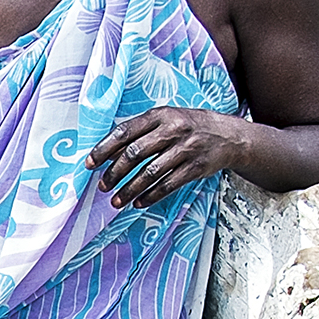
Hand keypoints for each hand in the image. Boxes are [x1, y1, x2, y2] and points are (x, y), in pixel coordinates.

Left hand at [90, 107, 238, 209]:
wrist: (229, 135)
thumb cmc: (189, 126)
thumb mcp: (166, 120)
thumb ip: (140, 133)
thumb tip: (109, 154)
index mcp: (160, 115)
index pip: (125, 132)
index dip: (104, 149)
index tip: (90, 163)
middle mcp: (173, 130)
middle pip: (135, 154)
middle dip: (115, 173)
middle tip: (103, 186)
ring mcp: (186, 149)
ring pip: (150, 173)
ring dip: (130, 189)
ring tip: (116, 201)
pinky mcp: (196, 168)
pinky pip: (168, 185)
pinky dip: (150, 196)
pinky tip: (138, 203)